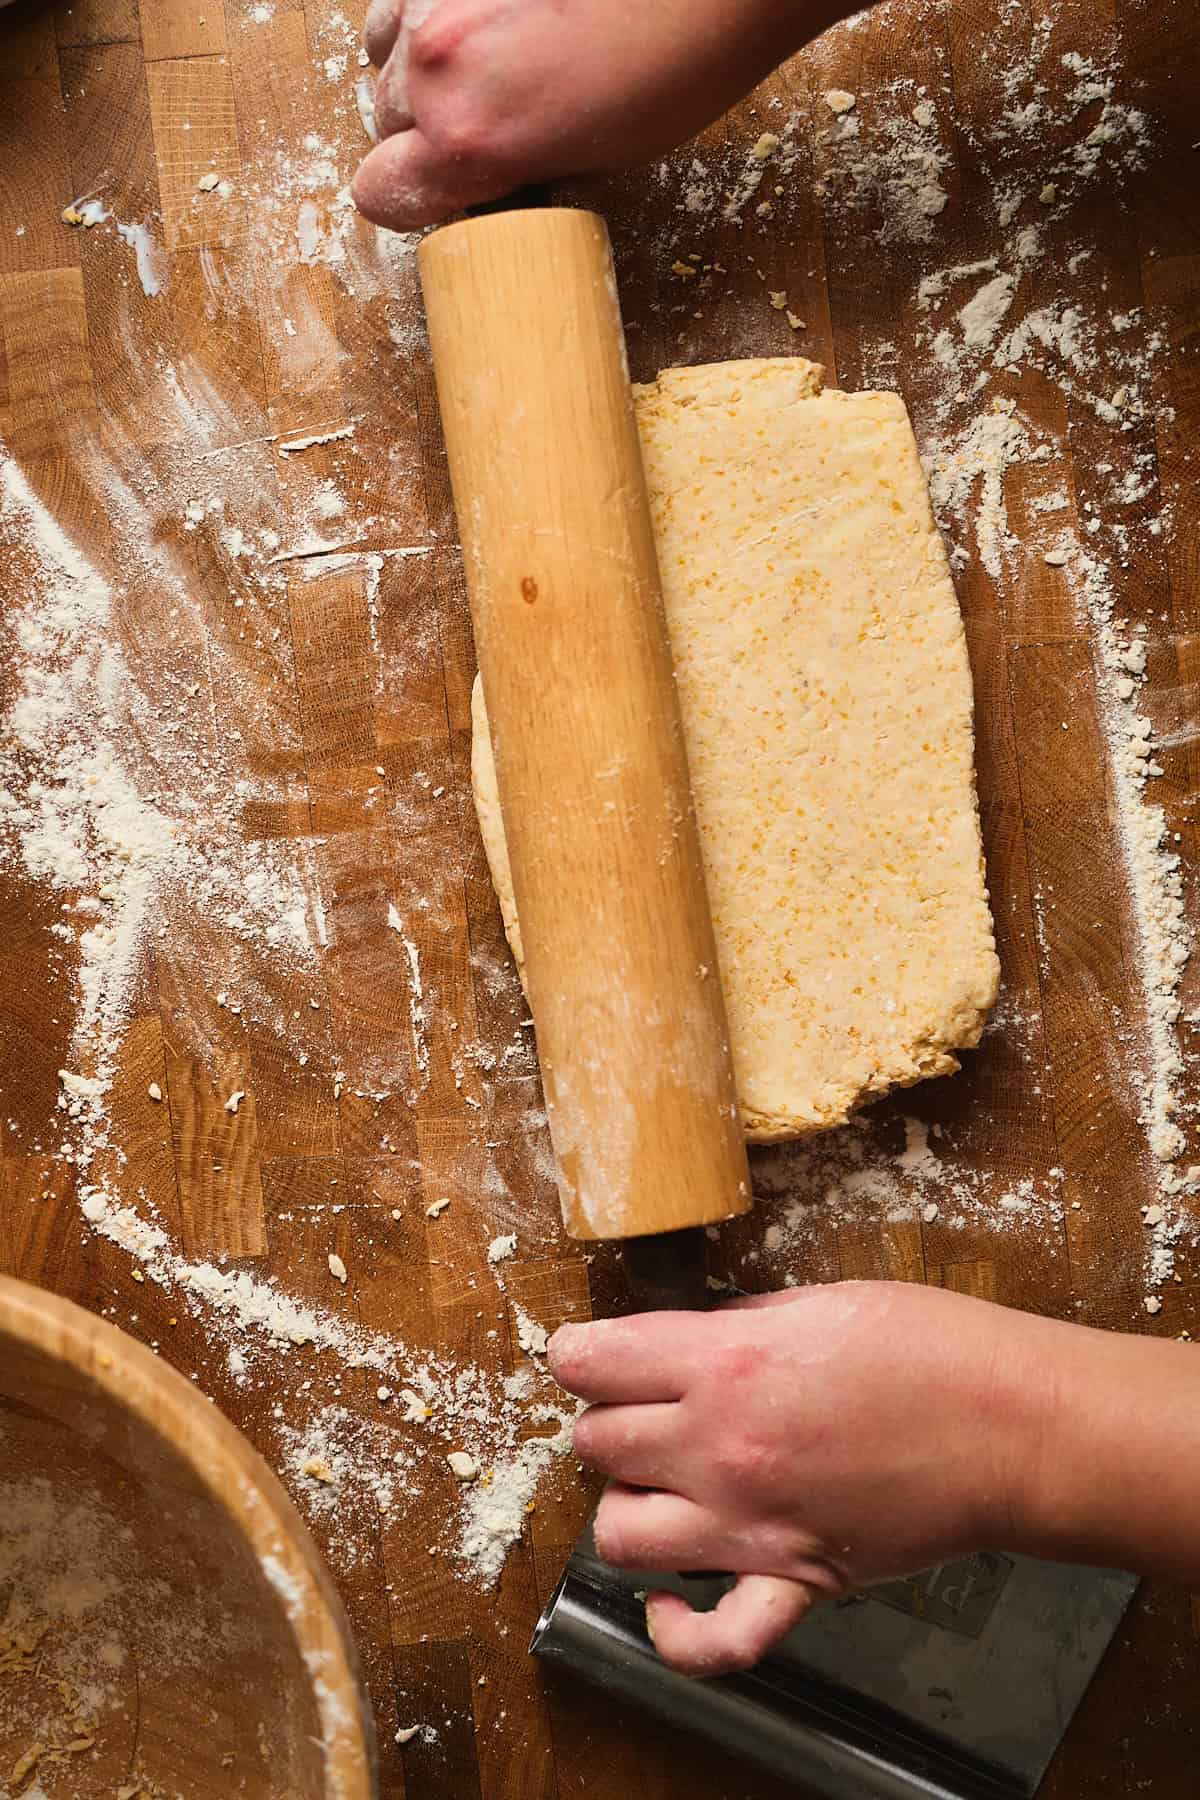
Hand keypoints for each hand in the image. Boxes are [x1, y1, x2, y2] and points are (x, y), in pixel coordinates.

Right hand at [353, 0, 844, 230]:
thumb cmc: (680, 62)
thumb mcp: (599, 156)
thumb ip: (523, 164)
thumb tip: (498, 167)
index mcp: (469, 139)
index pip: (379, 193)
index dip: (409, 196)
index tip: (442, 190)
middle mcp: (433, 63)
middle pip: (385, 118)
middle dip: (427, 126)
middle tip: (492, 116)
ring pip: (386, 49)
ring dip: (422, 62)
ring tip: (486, 59)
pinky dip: (430, 9)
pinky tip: (486, 13)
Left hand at [549, 1282, 1050, 1675]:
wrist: (1013, 1425)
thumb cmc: (932, 1349)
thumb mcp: (816, 1300)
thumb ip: (735, 1325)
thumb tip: (686, 1341)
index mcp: (723, 1364)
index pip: (588, 1361)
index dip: (578, 1352)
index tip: (589, 1352)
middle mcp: (721, 1449)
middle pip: (595, 1442)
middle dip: (608, 1418)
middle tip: (644, 1405)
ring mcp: (753, 1526)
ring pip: (619, 1535)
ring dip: (627, 1505)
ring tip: (660, 1482)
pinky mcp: (796, 1583)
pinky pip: (712, 1640)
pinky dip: (676, 1631)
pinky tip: (668, 1599)